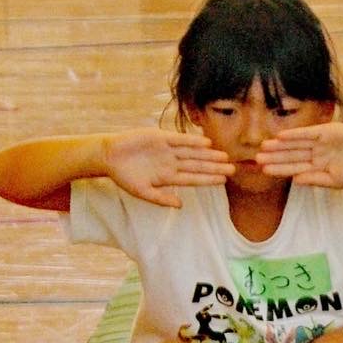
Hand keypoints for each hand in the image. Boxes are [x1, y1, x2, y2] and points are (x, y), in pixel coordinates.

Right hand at [101, 129, 232, 206]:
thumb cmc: (124, 177)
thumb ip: (161, 198)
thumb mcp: (142, 192)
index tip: (224, 181)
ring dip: (208, 154)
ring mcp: (167, 150)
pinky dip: (192, 141)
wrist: (109, 156)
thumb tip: (180, 205)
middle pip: (197, 165)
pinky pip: (179, 139)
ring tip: (224, 156)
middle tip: (232, 168)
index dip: (209, 179)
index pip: (194, 179)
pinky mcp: (159, 137)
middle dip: (214, 167)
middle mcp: (171, 163)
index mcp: (169, 177)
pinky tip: (206, 143)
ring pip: (192, 153)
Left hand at [256, 122, 342, 189]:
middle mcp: (315, 154)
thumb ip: (315, 180)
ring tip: (263, 147)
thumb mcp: (335, 180)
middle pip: (290, 156)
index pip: (294, 168)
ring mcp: (319, 142)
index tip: (264, 171)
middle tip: (256, 158)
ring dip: (280, 146)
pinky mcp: (325, 131)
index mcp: (317, 168)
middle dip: (274, 157)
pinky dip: (294, 135)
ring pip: (295, 145)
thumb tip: (295, 181)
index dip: (279, 169)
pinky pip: (306, 133)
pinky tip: (280, 137)